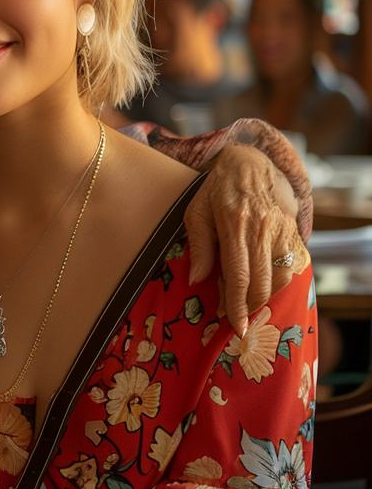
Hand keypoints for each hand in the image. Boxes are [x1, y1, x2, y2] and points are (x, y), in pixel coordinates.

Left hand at [184, 145, 304, 336]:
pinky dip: (278, 281)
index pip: (237, 274)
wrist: (250, 162)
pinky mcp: (293, 229)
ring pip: (280, 277)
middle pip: (262, 281)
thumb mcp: (196, 211)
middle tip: (237, 319)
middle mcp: (262, 228)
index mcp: (234, 223)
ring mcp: (282, 228)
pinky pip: (291, 265)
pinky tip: (263, 284)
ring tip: (247, 301)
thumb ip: (199, 246)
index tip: (236, 326)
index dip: (237, 304)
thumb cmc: (215, 189)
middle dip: (250, 307)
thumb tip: (197, 279)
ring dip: (265, 296)